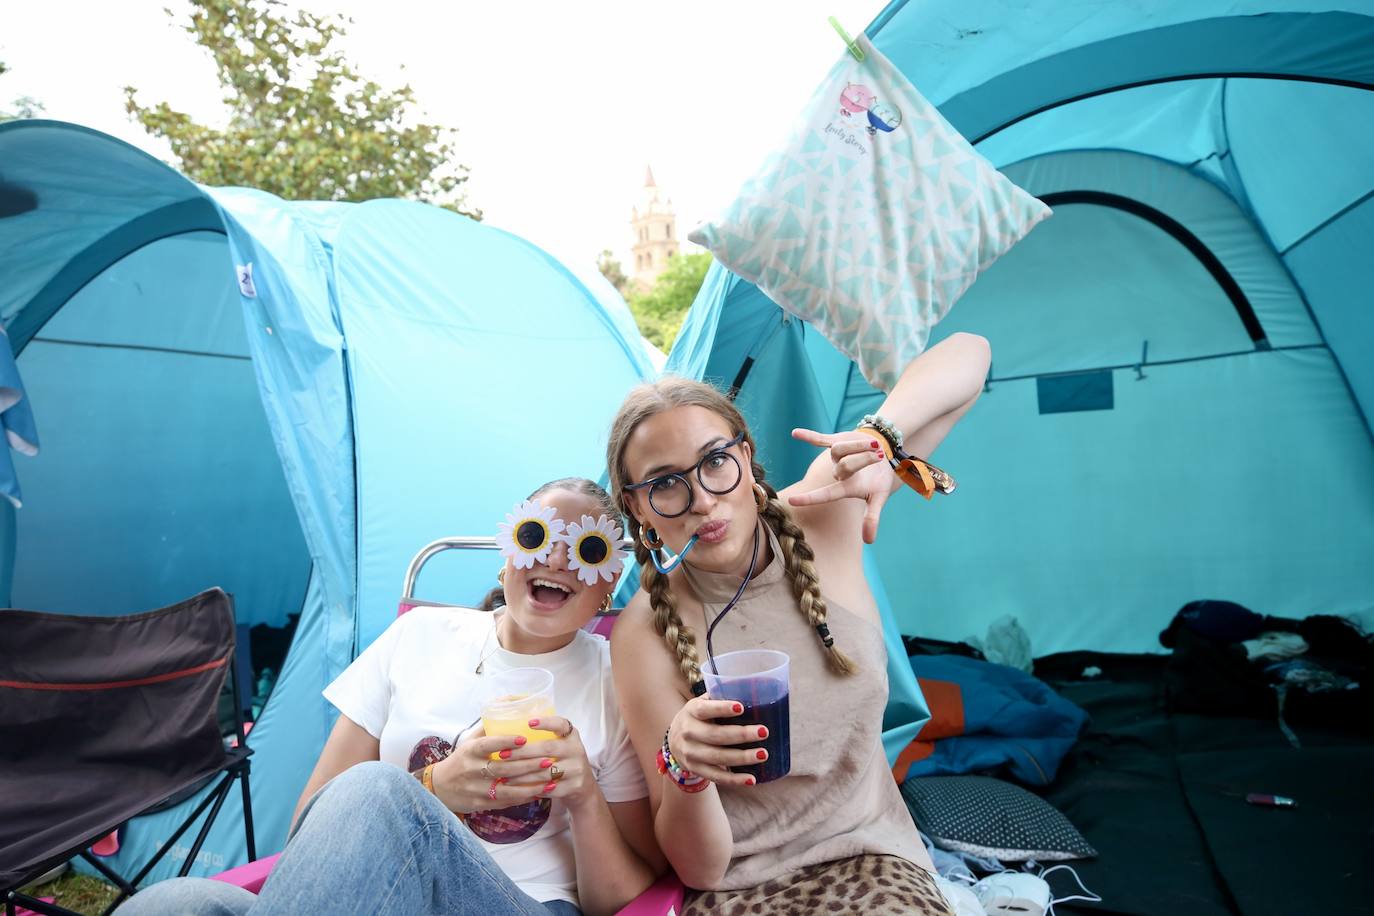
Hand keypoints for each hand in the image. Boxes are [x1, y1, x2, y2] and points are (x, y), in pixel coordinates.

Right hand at [431, 727, 547, 813]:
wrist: (439, 788)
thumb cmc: (461, 760)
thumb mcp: (469, 742)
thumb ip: (488, 728)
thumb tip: (508, 705)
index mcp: (470, 751)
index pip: (488, 745)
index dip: (505, 742)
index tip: (524, 738)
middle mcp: (472, 770)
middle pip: (503, 768)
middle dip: (527, 765)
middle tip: (547, 760)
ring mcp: (476, 789)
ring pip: (507, 789)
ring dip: (530, 785)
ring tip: (549, 781)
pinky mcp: (481, 804)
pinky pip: (505, 802)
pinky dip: (523, 798)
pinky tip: (539, 793)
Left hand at [504, 716, 597, 810]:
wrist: (583, 787)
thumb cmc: (563, 761)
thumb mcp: (561, 746)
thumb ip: (545, 739)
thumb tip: (509, 733)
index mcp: (572, 736)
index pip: (561, 724)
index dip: (546, 722)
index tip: (529, 723)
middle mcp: (576, 750)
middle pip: (548, 748)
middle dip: (522, 752)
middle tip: (503, 754)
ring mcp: (576, 769)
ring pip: (545, 772)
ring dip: (522, 774)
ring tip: (504, 775)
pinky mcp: (574, 786)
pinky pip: (548, 788)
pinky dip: (531, 789)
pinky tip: (518, 789)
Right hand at [667, 696, 767, 787]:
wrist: (674, 741)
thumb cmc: (698, 718)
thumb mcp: (702, 704)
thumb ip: (720, 698)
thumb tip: (753, 692)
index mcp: (691, 711)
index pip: (705, 709)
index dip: (722, 708)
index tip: (741, 707)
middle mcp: (688, 732)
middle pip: (716, 735)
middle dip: (742, 735)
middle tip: (764, 732)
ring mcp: (691, 753)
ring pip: (718, 757)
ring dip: (742, 757)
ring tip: (763, 754)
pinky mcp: (696, 769)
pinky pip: (717, 776)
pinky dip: (735, 779)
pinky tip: (751, 779)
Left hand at [788, 427, 894, 542]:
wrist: (883, 453)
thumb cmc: (880, 478)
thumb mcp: (879, 497)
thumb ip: (872, 517)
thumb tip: (868, 541)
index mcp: (846, 488)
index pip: (826, 494)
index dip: (810, 498)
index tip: (792, 501)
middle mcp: (836, 472)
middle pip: (843, 466)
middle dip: (863, 459)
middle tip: (879, 456)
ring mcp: (834, 456)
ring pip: (838, 449)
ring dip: (859, 445)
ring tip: (874, 446)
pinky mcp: (835, 440)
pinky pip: (819, 439)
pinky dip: (808, 436)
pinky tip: (794, 433)